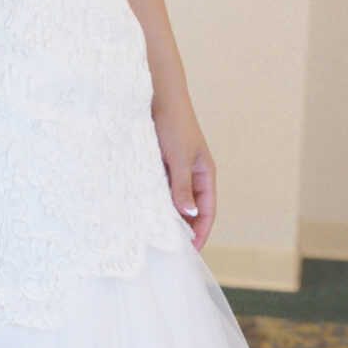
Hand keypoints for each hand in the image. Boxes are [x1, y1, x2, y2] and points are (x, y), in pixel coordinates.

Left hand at [153, 91, 215, 248]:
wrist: (155, 95)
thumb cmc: (173, 123)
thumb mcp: (179, 158)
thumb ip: (182, 187)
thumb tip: (189, 215)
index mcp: (204, 174)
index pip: (207, 211)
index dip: (200, 232)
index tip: (190, 251)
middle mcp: (191, 174)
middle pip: (190, 209)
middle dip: (182, 228)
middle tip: (168, 249)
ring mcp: (174, 170)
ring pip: (171, 200)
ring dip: (165, 215)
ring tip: (153, 235)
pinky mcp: (157, 165)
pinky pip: (156, 189)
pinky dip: (151, 200)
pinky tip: (140, 212)